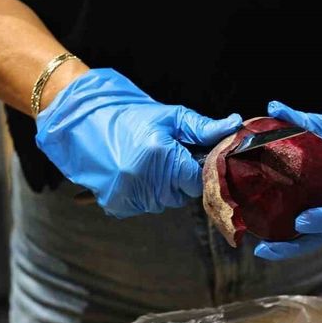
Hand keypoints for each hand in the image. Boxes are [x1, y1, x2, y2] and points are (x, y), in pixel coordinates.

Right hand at [35, 68, 241, 217]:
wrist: (86, 121)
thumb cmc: (132, 116)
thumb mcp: (170, 117)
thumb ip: (203, 128)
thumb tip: (235, 125)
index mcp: (161, 155)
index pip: (198, 180)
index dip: (198, 169)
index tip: (189, 157)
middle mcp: (144, 180)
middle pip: (183, 194)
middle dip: (180, 177)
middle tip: (165, 155)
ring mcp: (128, 195)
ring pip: (165, 202)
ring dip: (162, 187)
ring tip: (147, 162)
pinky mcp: (116, 205)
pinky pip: (144, 206)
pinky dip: (144, 194)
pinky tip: (134, 173)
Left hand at [254, 90, 321, 259]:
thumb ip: (300, 118)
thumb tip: (272, 106)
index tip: (300, 221)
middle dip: (295, 247)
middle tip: (265, 249)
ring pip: (313, 237)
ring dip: (288, 247)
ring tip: (260, 250)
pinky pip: (305, 226)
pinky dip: (285, 233)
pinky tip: (261, 234)